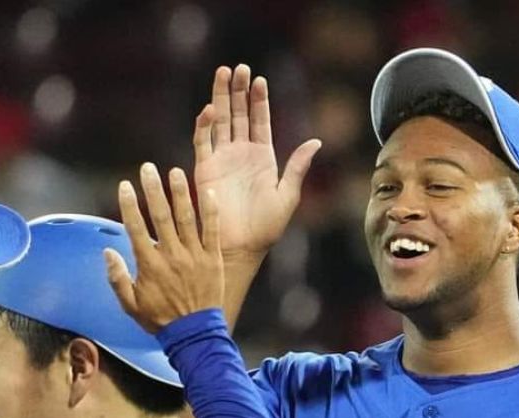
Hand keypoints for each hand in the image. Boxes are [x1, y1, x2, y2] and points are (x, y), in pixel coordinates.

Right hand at [106, 163, 223, 333]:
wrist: (194, 334)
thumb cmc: (160, 320)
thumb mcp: (130, 304)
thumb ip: (117, 278)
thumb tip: (107, 252)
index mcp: (149, 264)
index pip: (136, 228)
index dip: (129, 205)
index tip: (124, 185)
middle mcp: (171, 255)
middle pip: (160, 216)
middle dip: (153, 190)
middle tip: (148, 168)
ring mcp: (194, 255)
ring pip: (186, 218)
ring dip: (180, 193)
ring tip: (175, 172)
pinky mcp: (213, 258)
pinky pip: (212, 230)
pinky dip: (211, 211)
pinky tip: (208, 192)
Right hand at [193, 64, 321, 257]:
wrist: (242, 248)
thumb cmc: (266, 228)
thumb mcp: (288, 195)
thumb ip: (297, 167)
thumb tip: (315, 141)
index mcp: (262, 157)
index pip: (259, 121)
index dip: (258, 100)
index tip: (259, 79)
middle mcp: (240, 154)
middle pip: (237, 114)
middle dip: (237, 91)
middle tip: (238, 68)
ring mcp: (222, 159)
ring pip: (219, 121)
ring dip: (219, 98)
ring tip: (222, 73)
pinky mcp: (205, 169)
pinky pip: (203, 142)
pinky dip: (204, 125)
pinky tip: (209, 110)